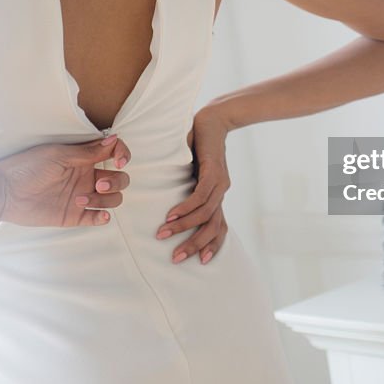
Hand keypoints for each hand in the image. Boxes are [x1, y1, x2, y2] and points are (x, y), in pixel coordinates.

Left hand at [0, 134, 131, 226]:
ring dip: (105, 200)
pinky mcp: (74, 215)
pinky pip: (98, 218)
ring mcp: (82, 196)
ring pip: (112, 199)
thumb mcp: (58, 155)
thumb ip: (88, 151)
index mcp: (83, 158)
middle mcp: (86, 176)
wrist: (4, 192)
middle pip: (119, 179)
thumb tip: (113, 138)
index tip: (119, 161)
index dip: (123, 155)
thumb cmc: (26, 167)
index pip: (114, 153)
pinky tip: (98, 215)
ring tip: (81, 199)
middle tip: (98, 184)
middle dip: (115, 182)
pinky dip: (103, 217)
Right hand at [156, 108, 232, 264]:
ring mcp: (220, 184)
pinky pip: (201, 196)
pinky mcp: (214, 172)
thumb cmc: (198, 147)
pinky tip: (171, 215)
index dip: (212, 245)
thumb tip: (164, 205)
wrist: (213, 121)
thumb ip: (184, 189)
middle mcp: (220, 194)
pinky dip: (186, 207)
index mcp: (216, 197)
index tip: (200, 263)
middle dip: (194, 245)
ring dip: (183, 227)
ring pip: (205, 215)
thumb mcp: (191, 173)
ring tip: (163, 234)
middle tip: (175, 259)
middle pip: (213, 228)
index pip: (219, 228)